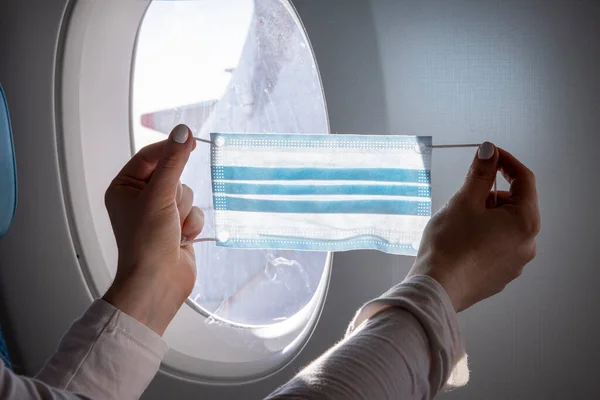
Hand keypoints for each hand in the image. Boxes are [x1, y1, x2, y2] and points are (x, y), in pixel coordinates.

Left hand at [103, 124, 203, 334]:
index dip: (169, 149)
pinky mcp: (177, 227)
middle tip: (167, 209)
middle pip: (173, 175)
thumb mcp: (159, 195)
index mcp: (125, 188)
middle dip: (176, 193)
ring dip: (184, 211)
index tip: (190, 141)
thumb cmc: (147, 242)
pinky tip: (182, 238)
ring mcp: (160, 214)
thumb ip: (173, 162)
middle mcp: (141, 199)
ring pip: (186, 194)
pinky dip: (191, 224)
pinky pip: (194, 211)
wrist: (158, 282)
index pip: (150, 156)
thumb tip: (182, 132)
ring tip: (173, 227)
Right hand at [408, 142, 540, 311]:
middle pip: (514, 205)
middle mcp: (527, 244)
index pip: (524, 180)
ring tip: (459, 223)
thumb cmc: (449, 245)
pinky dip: (483, 236)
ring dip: (486, 216)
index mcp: (525, 222)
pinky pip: (497, 246)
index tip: (488, 154)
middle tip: (464, 197)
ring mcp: (515, 263)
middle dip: (491, 194)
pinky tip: (460, 241)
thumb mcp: (464, 201)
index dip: (505, 162)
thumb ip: (480, 173)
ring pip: (504, 226)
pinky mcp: (500, 275)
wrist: (436, 289)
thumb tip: (489, 151)